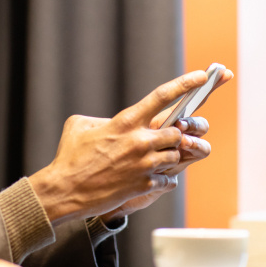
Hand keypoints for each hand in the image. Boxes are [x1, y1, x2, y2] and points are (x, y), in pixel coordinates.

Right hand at [28, 70, 213, 224]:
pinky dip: (162, 178)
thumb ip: (104, 119)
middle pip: (176, 132)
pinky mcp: (143, 186)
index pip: (162, 96)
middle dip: (172, 135)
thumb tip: (113, 121)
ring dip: (167, 157)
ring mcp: (143, 165)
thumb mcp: (80, 125)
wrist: (64, 190)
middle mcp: (139, 141)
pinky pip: (169, 180)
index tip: (201, 76)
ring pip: (174, 156)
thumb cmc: (69, 156)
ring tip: (148, 160)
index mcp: (125, 122)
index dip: (185, 84)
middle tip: (159, 140)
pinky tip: (147, 178)